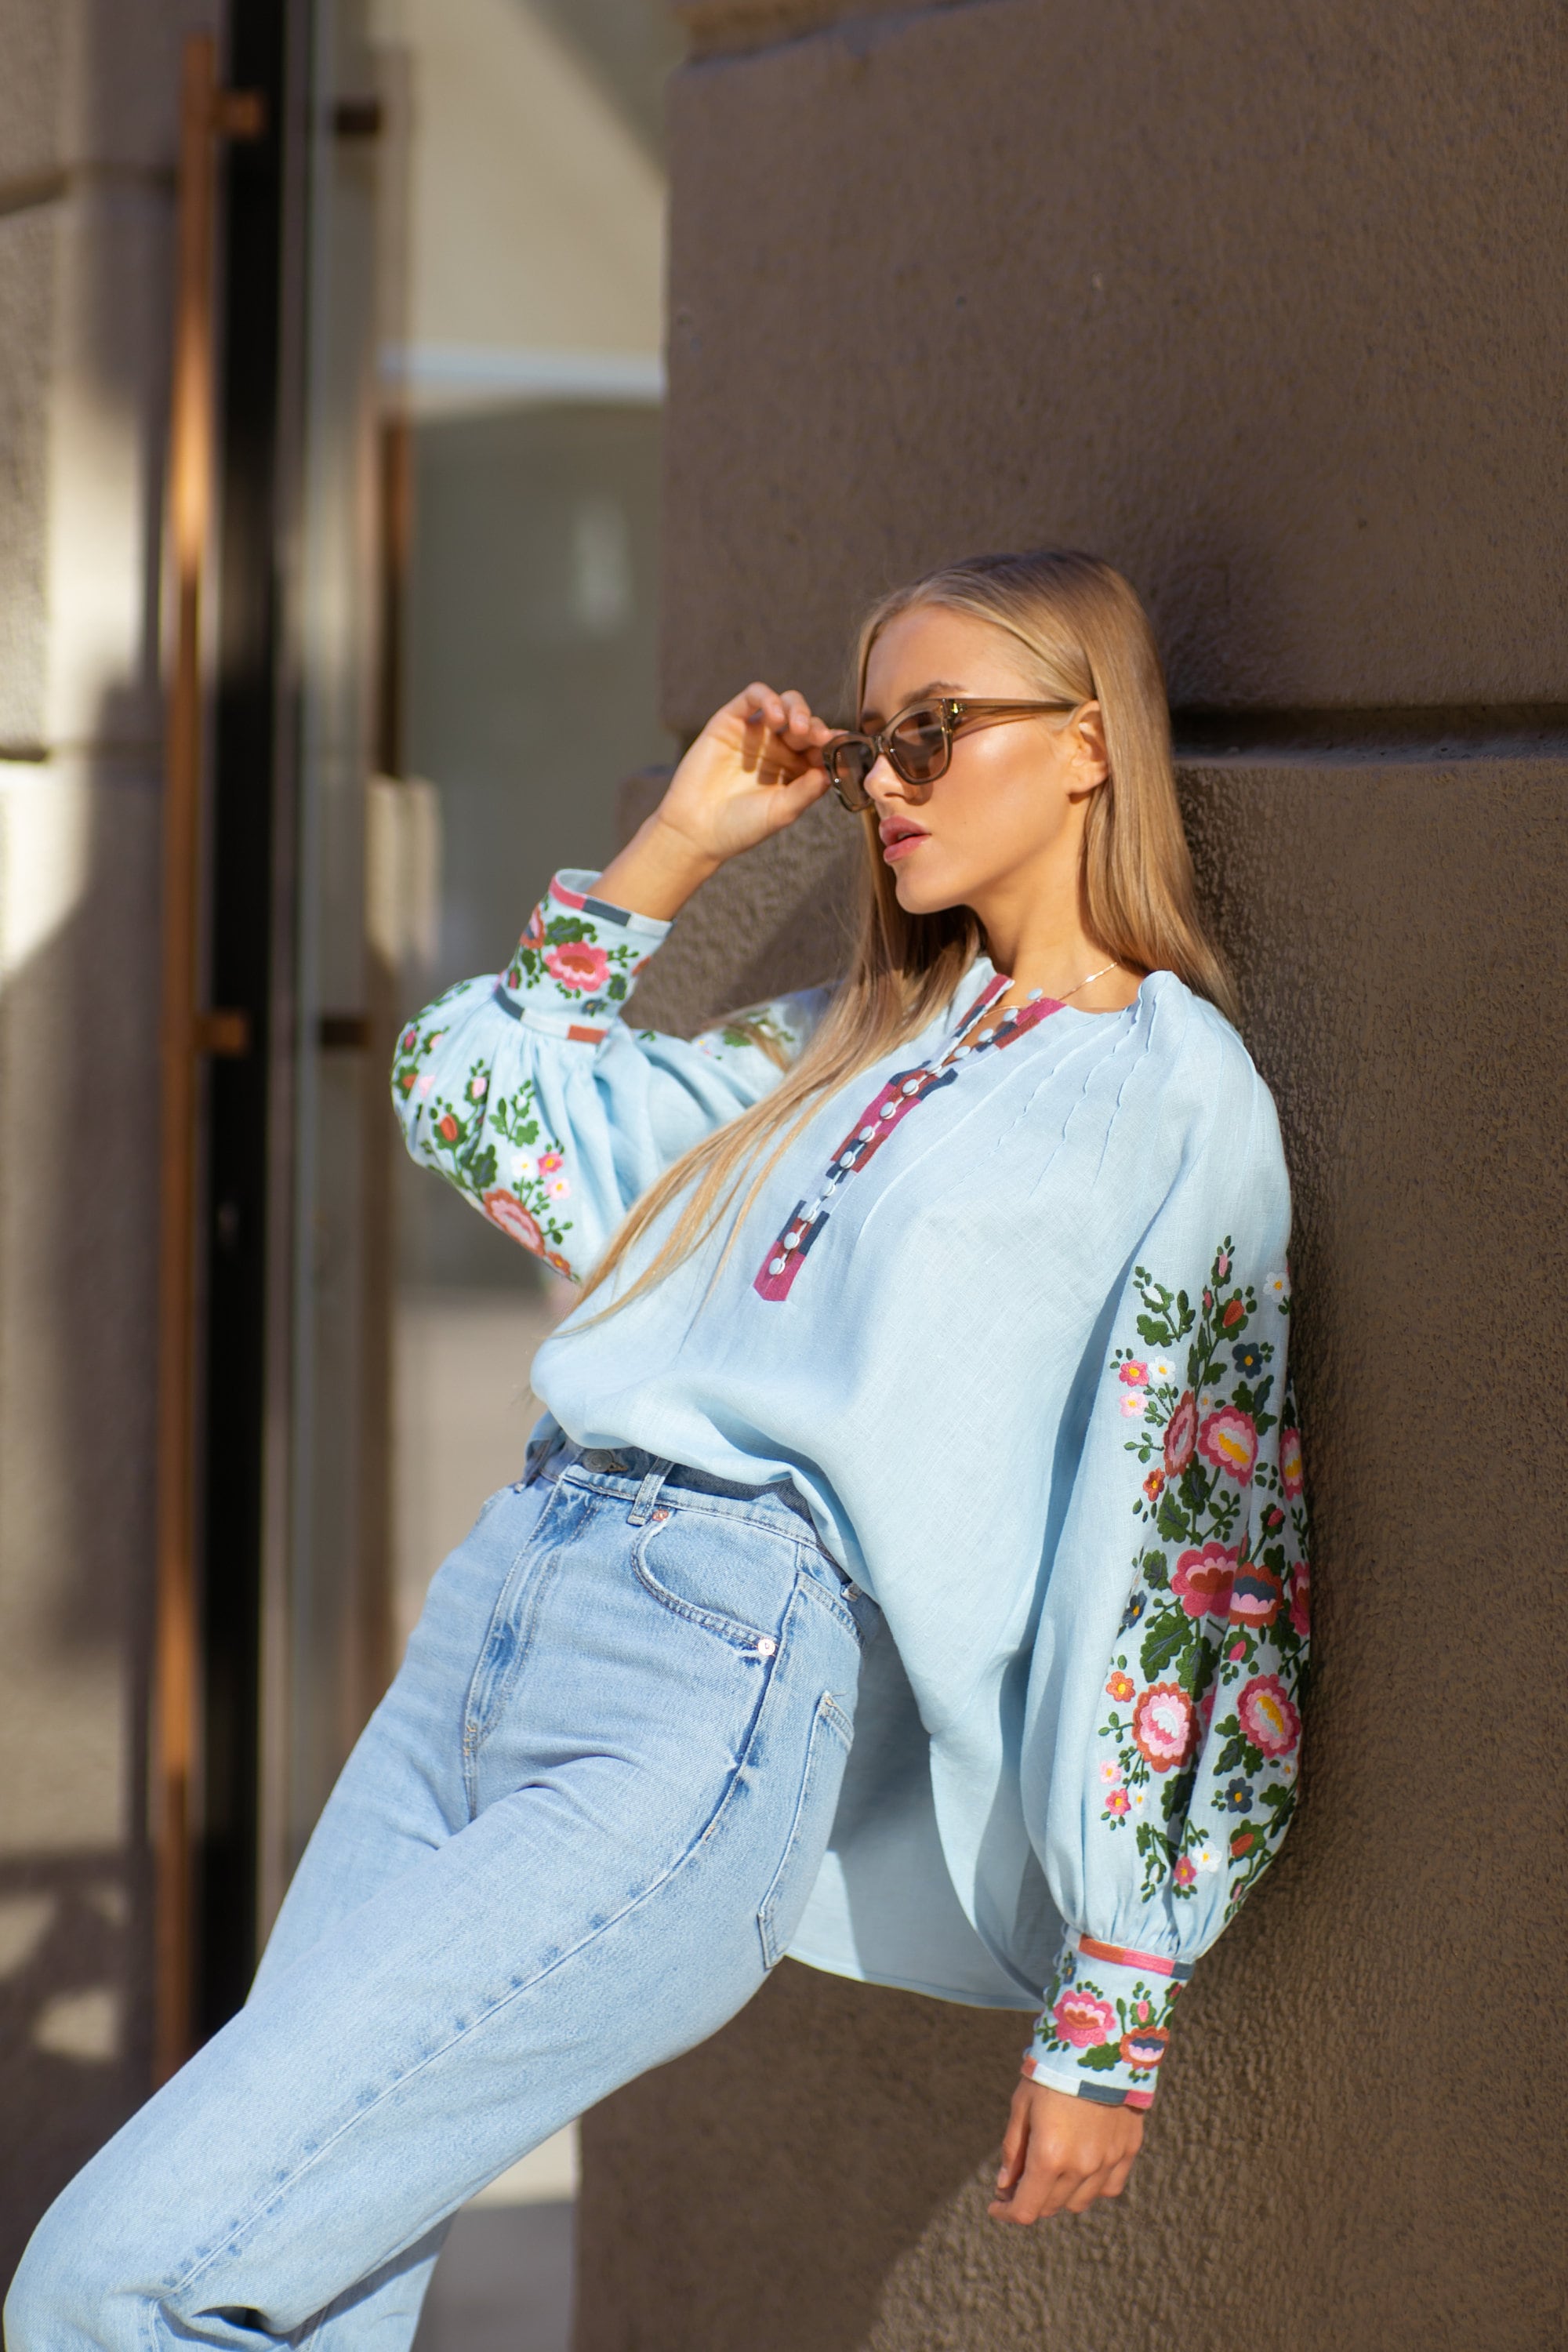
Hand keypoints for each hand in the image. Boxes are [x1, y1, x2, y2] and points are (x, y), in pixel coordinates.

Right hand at [594, 683, 835, 920]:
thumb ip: (807, 790)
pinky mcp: (730, 721)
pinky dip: (767, 698)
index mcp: (795, 769)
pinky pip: (752, 697)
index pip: (820, 746)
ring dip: (796, 709)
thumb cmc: (740, 826)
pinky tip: (775, 716)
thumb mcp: (781, 811)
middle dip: (815, 725)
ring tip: (797, 726)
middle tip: (817, 736)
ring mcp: (754, 733)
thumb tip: (830, 770)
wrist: (696, 830)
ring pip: (783, 703)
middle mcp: (778, 748)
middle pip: (805, 722)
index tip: (838, 744)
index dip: (832, 742)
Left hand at [988, 2077, 1142, 2224]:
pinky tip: (1081, 2168)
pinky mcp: (1128, 2151)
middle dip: (1029, 2199)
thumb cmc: (1053, 2072)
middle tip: (1018, 2180)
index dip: (1007, 2212)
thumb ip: (1013, 2150)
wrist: (1101, 2044)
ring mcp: (1108, 2161)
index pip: (1026, 2209)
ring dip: (1060, 2196)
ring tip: (1050, 2172)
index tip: (996, 2205)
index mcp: (1049, 2156)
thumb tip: (1004, 2185)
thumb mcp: (1022, 2105)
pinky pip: (1109, 2187)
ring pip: (1080, 2202)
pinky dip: (1091, 2187)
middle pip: (1050, 2207)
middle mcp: (1081, 2167)